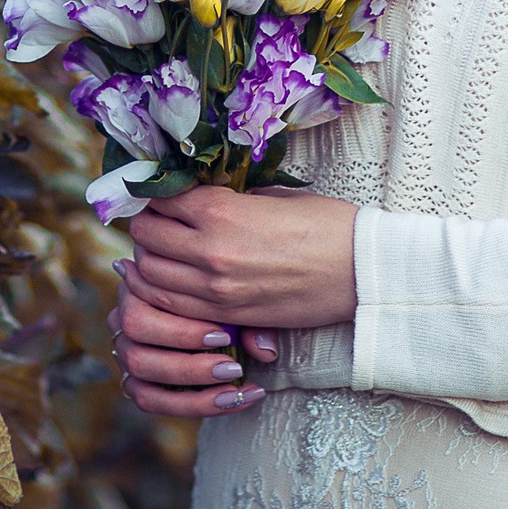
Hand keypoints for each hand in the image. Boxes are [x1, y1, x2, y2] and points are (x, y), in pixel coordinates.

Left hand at [107, 187, 358, 419]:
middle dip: (148, 224)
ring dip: (150, 259)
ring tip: (165, 250)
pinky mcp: (226, 315)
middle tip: (162, 220)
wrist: (363, 273)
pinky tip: (174, 280)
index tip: (165, 193)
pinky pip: (171, 305)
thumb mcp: (274, 196)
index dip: (158, 193)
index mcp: (221, 211)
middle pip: (145, 235)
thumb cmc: (327, 225)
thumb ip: (229, 199)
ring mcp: (214, 289)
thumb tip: (200, 197)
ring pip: (149, 274)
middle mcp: (209, 251)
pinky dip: (163, 291)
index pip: (160, 198)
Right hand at [108, 267, 269, 418]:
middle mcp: (125, 314)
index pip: (149, 301)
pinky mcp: (134, 381)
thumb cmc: (227, 299)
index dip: (183, 325)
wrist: (223, 315)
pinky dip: (191, 404)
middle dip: (185, 356)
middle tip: (232, 368)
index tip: (226, 336)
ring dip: (188, 383)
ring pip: (138, 368)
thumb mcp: (240, 301)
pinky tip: (231, 401)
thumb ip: (251, 320)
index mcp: (144, 282)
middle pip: (136, 334)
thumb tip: (265, 350)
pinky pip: (148, 400)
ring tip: (233, 388)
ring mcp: (125, 348)